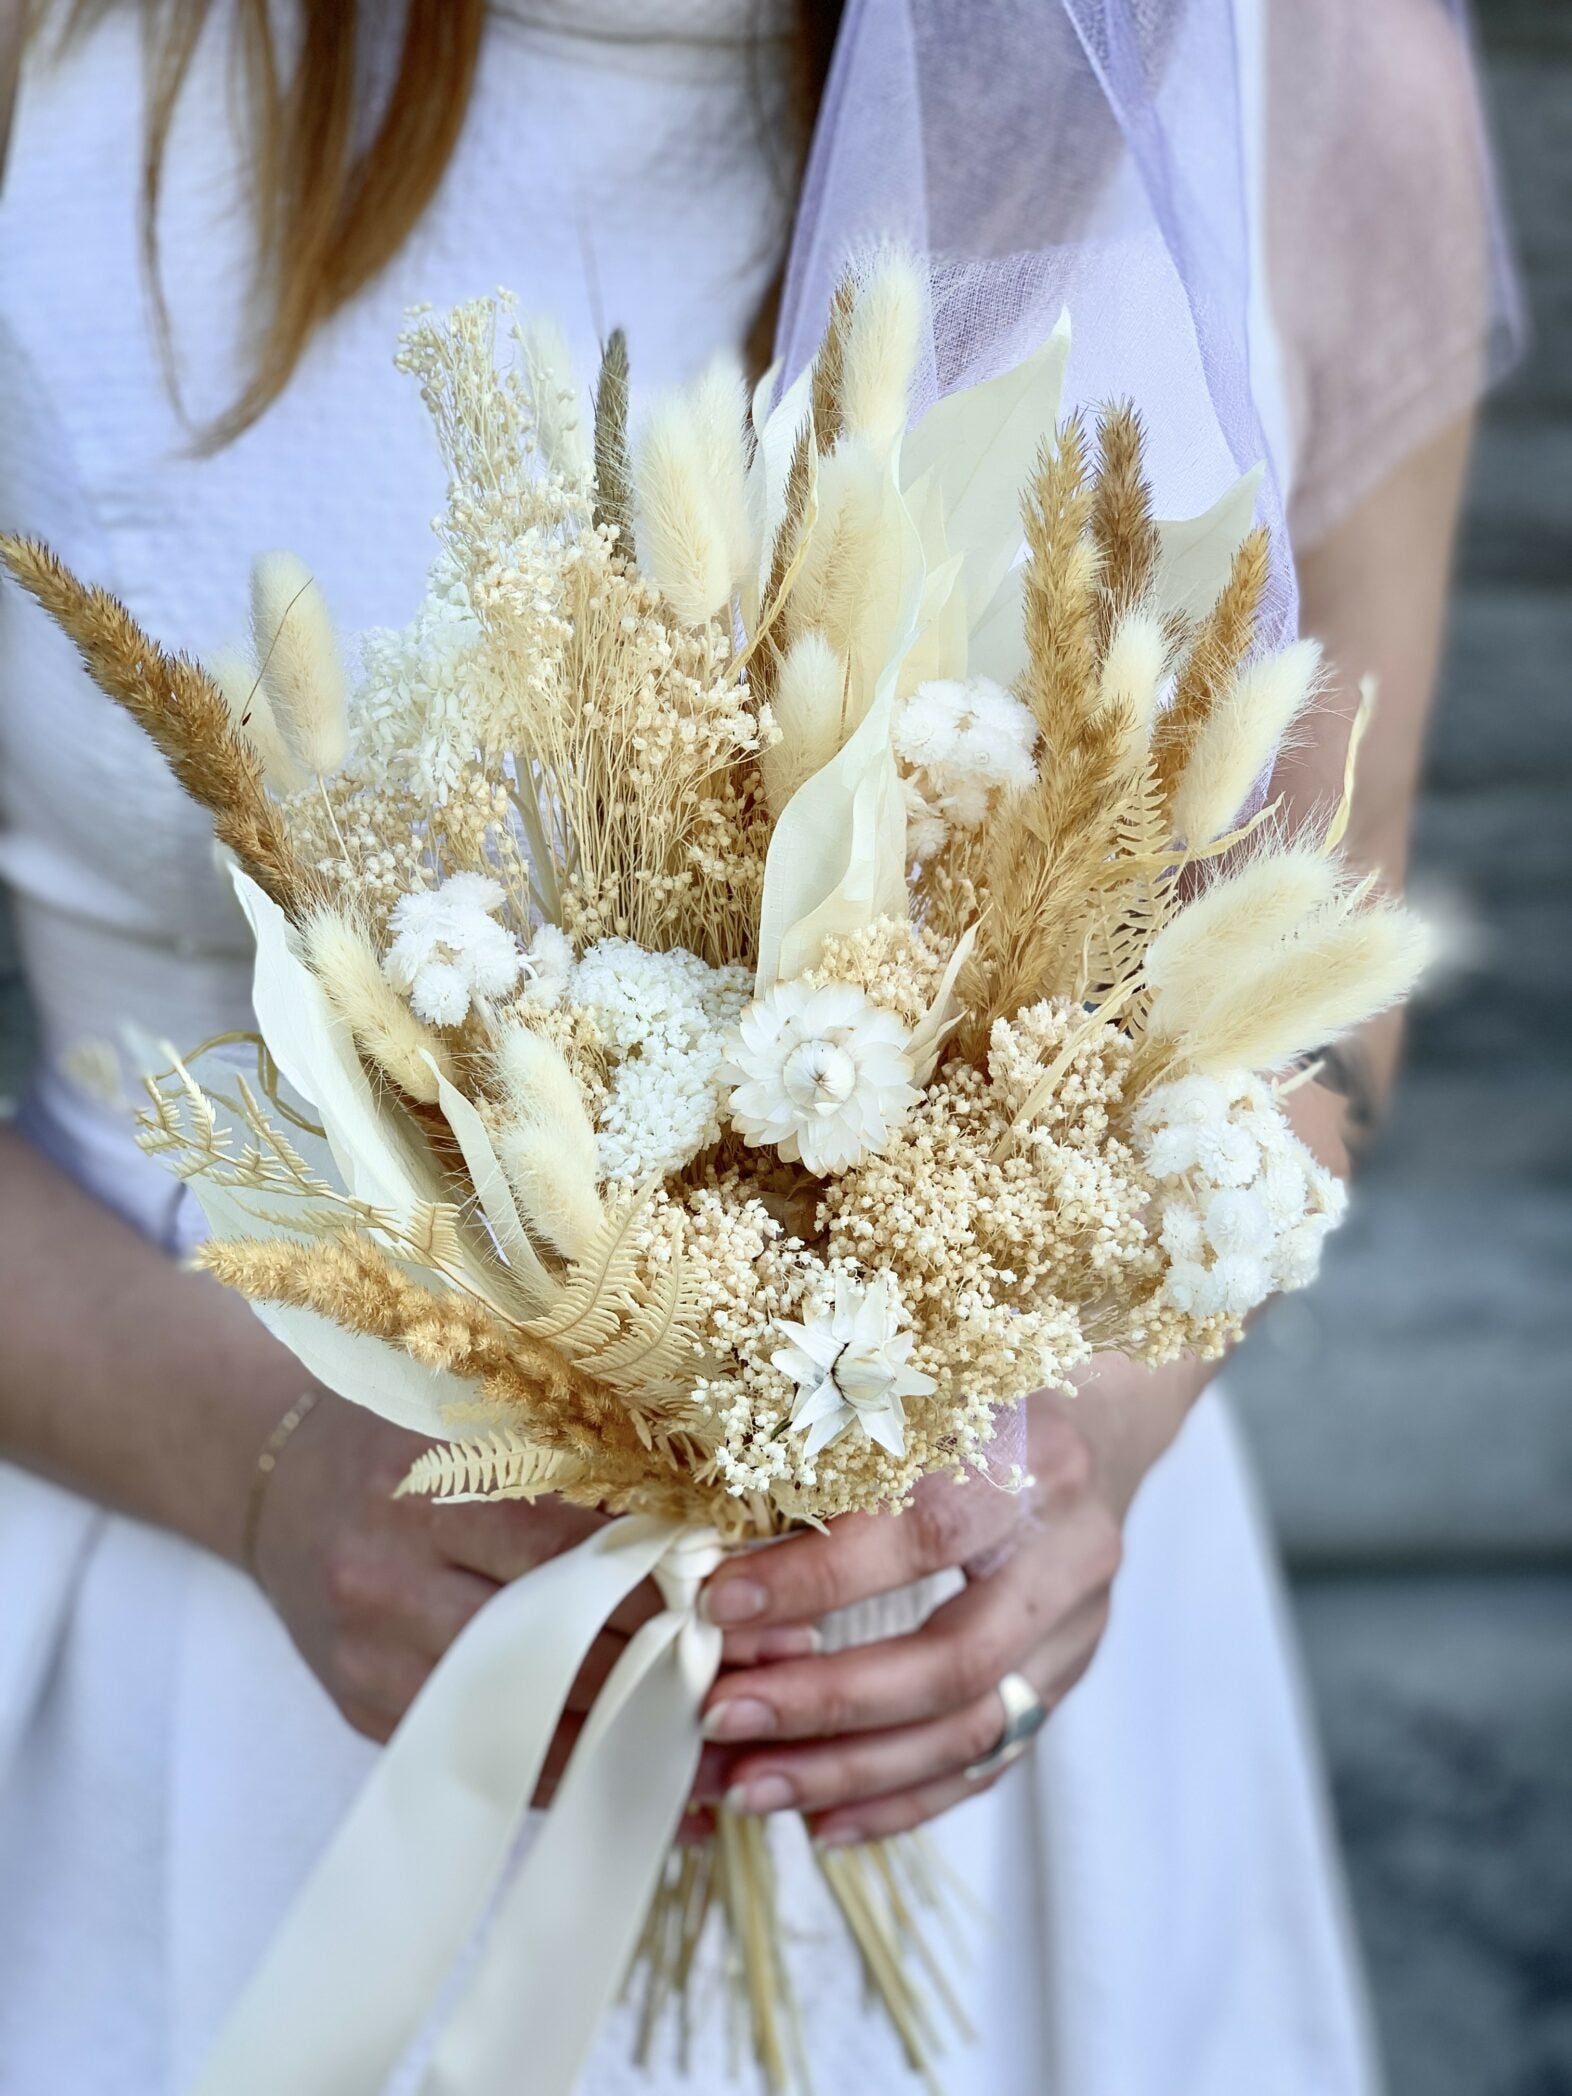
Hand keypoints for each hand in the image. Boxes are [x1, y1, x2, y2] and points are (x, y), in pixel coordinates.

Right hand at [252, 1391, 813, 1816]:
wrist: (271, 1478)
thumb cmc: (399, 1428)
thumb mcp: (474, 1411)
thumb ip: (575, 1448)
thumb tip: (717, 1498)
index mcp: (426, 1488)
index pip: (566, 1545)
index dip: (663, 1574)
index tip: (753, 1593)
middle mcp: (390, 1580)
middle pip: (558, 1644)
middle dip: (670, 1663)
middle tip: (772, 1673)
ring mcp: (375, 1662)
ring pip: (532, 1723)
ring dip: (637, 1737)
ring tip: (736, 1740)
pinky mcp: (372, 1717)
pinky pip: (495, 1763)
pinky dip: (579, 1772)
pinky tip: (653, 1781)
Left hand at [697, 1356, 1207, 1843]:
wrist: (1104, 1411)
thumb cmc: (979, 1386)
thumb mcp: (916, 1382)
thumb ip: (834, 1447)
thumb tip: (705, 1536)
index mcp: (1031, 1451)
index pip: (922, 1531)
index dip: (817, 1577)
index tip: (717, 1605)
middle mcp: (1071, 1544)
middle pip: (955, 1656)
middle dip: (827, 1701)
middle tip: (719, 1718)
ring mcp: (1082, 1621)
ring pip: (973, 1728)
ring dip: (852, 1771)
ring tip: (749, 1786)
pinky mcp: (1071, 1672)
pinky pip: (990, 1761)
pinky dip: (904, 1799)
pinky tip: (822, 1823)